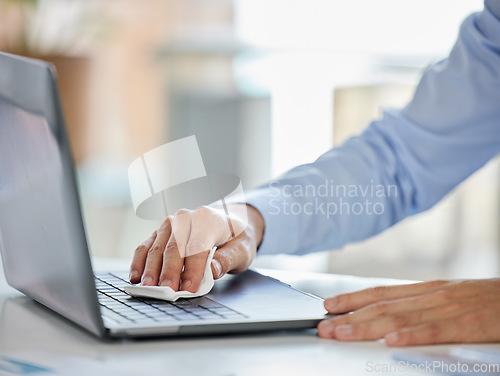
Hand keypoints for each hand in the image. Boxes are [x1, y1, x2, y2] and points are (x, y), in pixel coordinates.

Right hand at [129, 204, 264, 292]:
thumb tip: (212, 270)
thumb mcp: (242, 249)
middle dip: (169, 271)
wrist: (229, 221)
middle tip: (166, 291)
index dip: (193, 269)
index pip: (198, 246)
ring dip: (151, 269)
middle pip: (174, 247)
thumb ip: (228, 259)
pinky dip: (139, 261)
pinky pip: (146, 246)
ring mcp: (171, 224)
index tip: (189, 288)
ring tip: (149, 288)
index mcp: (209, 220)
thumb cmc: (235, 237)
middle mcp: (187, 218)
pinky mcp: (161, 232)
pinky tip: (136, 276)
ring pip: (157, 247)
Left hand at [317, 279, 499, 345]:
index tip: (329, 306)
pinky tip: (392, 342)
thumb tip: (390, 319)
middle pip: (383, 305)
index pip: (382, 293)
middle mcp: (434, 294)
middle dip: (350, 316)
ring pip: (401, 316)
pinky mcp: (472, 323)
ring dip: (368, 326)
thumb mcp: (451, 298)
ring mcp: (452, 307)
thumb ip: (422, 306)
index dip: (353, 299)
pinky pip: (438, 330)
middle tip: (325, 326)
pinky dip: (413, 335)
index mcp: (428, 289)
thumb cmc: (488, 301)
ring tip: (343, 333)